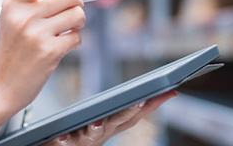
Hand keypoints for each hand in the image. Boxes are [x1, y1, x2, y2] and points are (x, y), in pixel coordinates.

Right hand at [0, 0, 84, 115]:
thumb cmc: (10, 52)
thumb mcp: (14, 20)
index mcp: (13, 1)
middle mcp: (24, 13)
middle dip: (76, 7)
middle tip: (67, 19)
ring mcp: (36, 32)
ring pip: (78, 16)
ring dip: (76, 26)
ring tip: (59, 36)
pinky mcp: (49, 50)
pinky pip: (77, 38)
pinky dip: (73, 44)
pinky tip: (56, 52)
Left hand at [42, 90, 177, 145]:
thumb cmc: (83, 133)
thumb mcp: (102, 118)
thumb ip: (121, 107)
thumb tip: (148, 93)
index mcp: (112, 125)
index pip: (137, 113)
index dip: (154, 103)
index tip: (170, 91)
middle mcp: (102, 133)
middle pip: (119, 122)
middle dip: (130, 112)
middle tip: (140, 101)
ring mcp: (85, 140)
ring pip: (93, 134)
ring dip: (97, 128)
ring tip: (96, 122)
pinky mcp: (65, 143)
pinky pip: (64, 142)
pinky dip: (65, 140)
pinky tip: (62, 137)